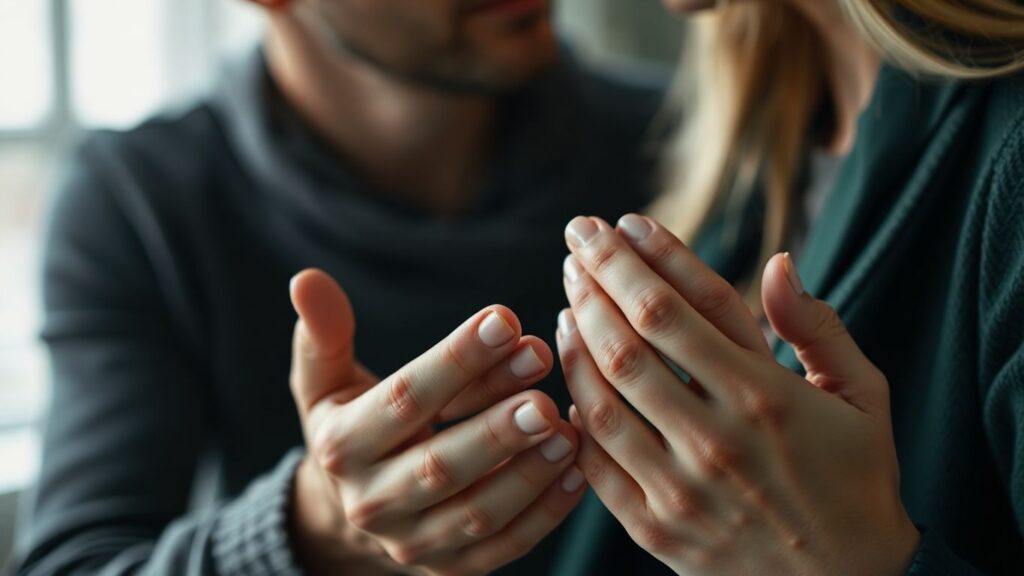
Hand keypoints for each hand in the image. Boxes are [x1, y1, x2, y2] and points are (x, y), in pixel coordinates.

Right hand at [288, 269, 586, 575]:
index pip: (403, 399)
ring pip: (476, 514)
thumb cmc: (353, 423)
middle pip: (440, 466)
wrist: (354, 509)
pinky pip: (504, 547)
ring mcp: (413, 544)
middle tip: (545, 395)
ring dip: (527, 474)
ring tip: (567, 429)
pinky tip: (577, 470)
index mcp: (341, 447)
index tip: (505, 320)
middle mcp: (372, 503)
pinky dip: (545, 514)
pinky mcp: (452, 569)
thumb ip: (324, 333)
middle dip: (496, 430)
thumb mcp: (325, 381)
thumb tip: (307, 279)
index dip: (454, 361)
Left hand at [555, 215, 919, 575]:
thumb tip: (778, 262)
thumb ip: (818, 327)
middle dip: (595, 278)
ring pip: (601, 397)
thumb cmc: (857, 478)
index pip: (681, 307)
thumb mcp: (862, 397)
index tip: (620, 223)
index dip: (643, 257)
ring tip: (569, 297)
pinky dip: (572, 412)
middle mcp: (716, 440)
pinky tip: (566, 375)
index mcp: (767, 398)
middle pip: (629, 341)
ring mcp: (679, 488)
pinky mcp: (654, 528)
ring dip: (576, 337)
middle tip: (578, 240)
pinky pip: (594, 462)